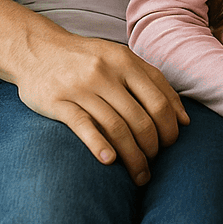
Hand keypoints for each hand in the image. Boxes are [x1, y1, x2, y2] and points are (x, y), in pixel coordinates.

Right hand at [12, 30, 188, 184]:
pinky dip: (99, 146)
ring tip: (139, 174)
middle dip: (153, 147)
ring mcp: (80, 87)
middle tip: (154, 163)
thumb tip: (184, 120)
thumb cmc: (87, 58)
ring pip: (116, 127)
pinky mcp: (57, 102)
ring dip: (132, 156)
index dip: (170, 126)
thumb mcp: (121, 59)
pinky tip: (110, 162)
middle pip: (141, 117)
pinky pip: (83, 126)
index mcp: (125, 61)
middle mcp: (105, 73)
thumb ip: (152, 82)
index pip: (159, 99)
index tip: (172, 144)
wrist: (37, 49)